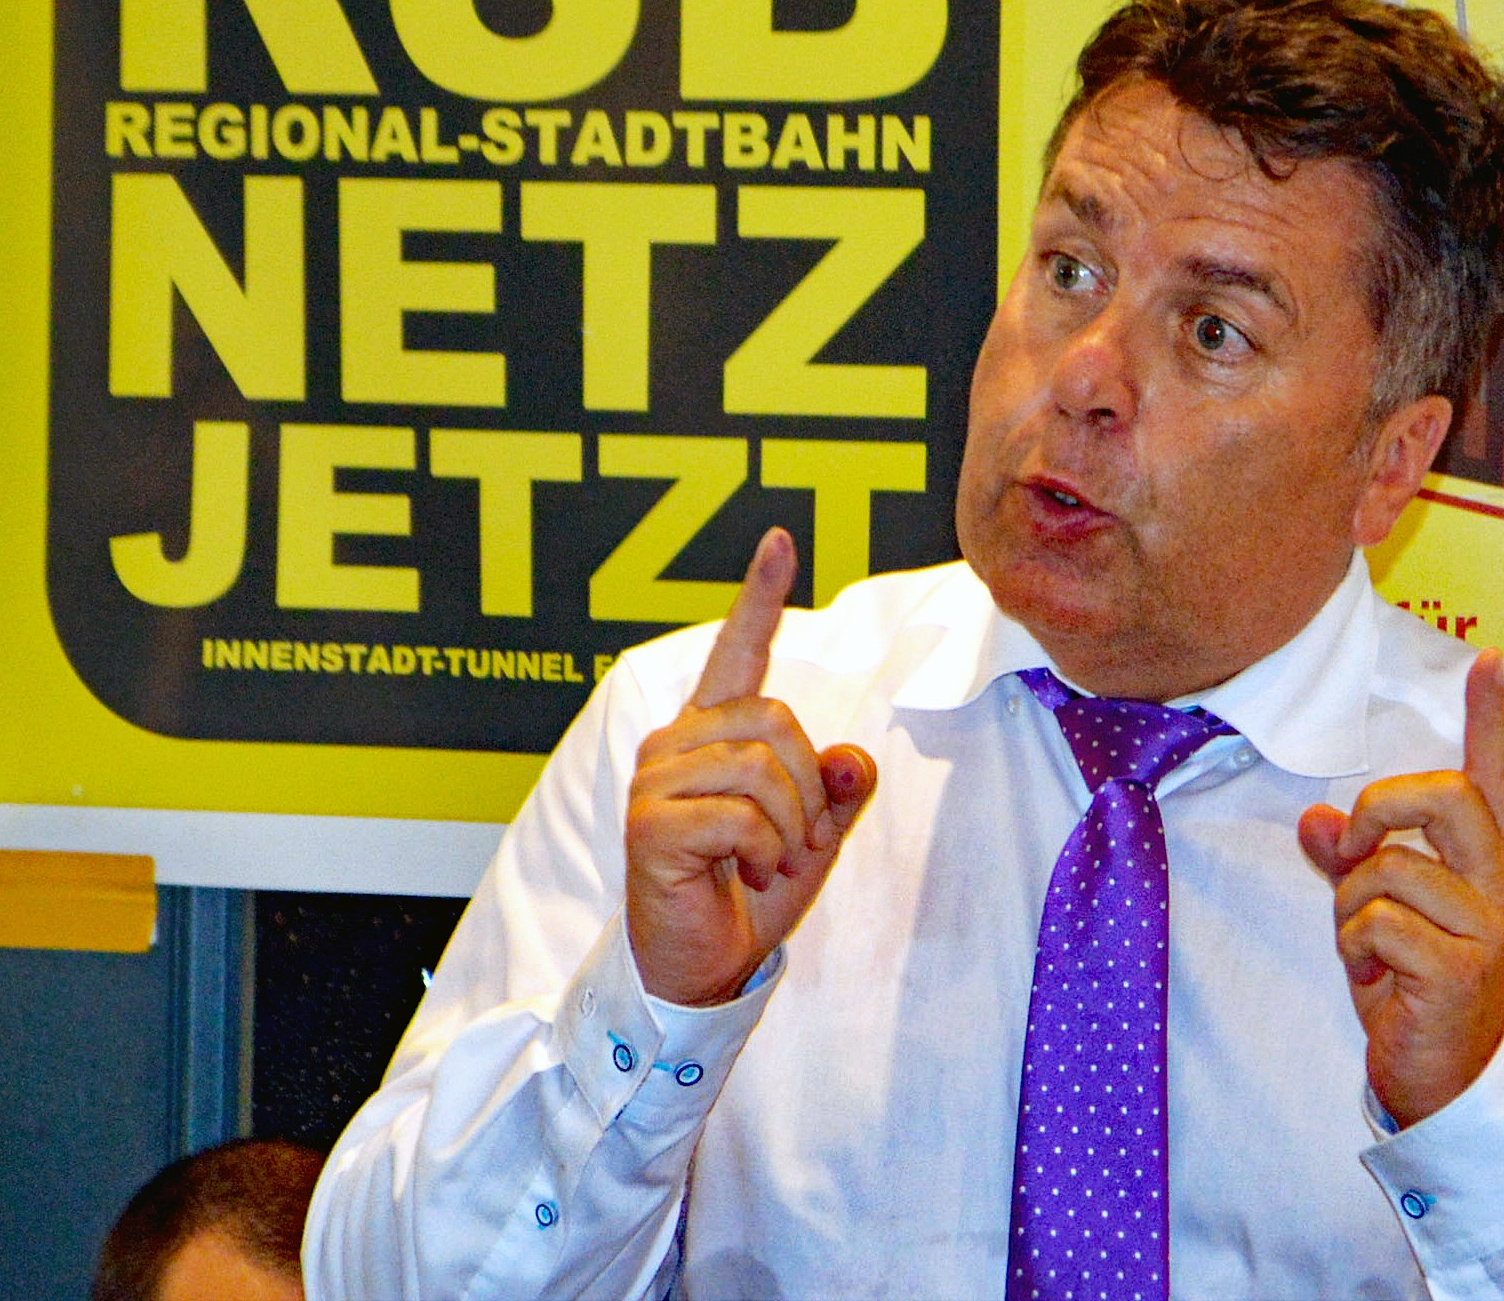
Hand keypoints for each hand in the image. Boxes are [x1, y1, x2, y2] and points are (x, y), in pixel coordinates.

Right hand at [625, 528, 877, 1006]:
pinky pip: (742, 815)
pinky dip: (766, 851)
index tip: (779, 542)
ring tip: (769, 862)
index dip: (759, 597)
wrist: (703, 963)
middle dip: (808, 786)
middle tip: (796, 840)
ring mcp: (656, 780)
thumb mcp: (815, 834)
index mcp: (714, 733)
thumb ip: (838, 790)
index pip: (739, 653)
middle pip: (776, 717)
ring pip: (762, 767)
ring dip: (790, 825)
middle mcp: (677, 743)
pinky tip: (748, 873)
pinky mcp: (650, 824)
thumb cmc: (750, 891)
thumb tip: (853, 756)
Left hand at [1298, 648, 1503, 1126]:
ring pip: (1392, 867)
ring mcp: (1488, 926)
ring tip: (1366, 944)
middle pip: (1446, 796)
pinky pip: (1379, 922)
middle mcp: (1501, 884)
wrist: (1443, 1076)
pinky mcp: (1463, 967)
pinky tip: (1373, 977)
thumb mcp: (1377, 911)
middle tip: (1354, 846)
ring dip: (1352, 904)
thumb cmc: (1415, 984)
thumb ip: (1352, 860)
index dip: (1489, 717)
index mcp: (1488, 861)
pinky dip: (1355, 945)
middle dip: (1382, 808)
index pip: (1494, 776)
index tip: (1490, 661)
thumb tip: (1314, 819)